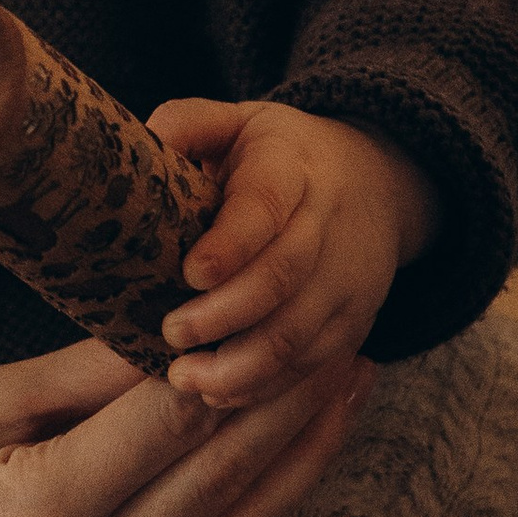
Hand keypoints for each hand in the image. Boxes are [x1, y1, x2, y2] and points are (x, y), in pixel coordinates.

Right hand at [0, 339, 370, 516]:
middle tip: (355, 336)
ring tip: (347, 393)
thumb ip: (82, 372)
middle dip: (290, 406)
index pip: (170, 424)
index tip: (295, 298)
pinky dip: (245, 510)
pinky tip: (285, 460)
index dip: (241, 358)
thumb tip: (181, 320)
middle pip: (214, 483)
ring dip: (292, 464)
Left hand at [151, 97, 437, 405]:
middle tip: (172, 333)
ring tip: (185, 379)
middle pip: (282, 278)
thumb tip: (143, 142)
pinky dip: (266, 389)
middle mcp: (327, 225)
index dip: (230, 244)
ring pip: (299, 335)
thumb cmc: (278, 156)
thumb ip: (190, 124)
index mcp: (290, 168)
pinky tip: (219, 395)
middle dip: (224, 314)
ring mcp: (347, 279)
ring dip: (241, 367)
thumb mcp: (239, 121)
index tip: (189, 272)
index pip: (264, 207)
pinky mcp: (355, 322)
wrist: (375, 181)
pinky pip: (313, 367)